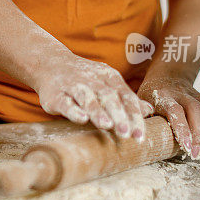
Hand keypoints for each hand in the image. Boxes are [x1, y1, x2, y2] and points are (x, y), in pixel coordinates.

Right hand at [35, 54, 152, 138]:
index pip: (126, 97)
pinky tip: (81, 119)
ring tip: (107, 126)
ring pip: (88, 98)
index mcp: (109, 78)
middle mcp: (93, 80)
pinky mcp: (56, 94)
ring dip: (98, 112)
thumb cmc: (85, 79)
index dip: (134, 116)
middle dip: (119, 115)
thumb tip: (149, 110)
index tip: (140, 135)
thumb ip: (126, 98)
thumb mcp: (107, 84)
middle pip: (109, 97)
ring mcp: (74, 86)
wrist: (50, 64)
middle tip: (127, 134)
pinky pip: (66, 102)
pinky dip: (73, 110)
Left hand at [138, 76, 199, 159]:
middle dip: (198, 133)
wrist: (165, 77)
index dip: (182, 129)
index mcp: (161, 95)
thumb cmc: (149, 97)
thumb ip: (141, 116)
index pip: (175, 110)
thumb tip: (136, 134)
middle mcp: (180, 92)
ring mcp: (194, 93)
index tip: (186, 147)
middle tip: (196, 153)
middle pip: (195, 109)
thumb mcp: (140, 104)